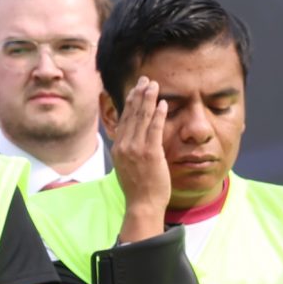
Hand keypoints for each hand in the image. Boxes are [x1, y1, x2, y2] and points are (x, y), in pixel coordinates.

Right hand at [109, 77, 170, 225]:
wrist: (142, 204)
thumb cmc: (139, 187)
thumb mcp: (128, 166)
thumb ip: (129, 151)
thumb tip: (132, 140)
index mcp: (118, 148)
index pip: (124, 119)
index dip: (130, 102)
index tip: (135, 89)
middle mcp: (124, 145)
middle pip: (131, 114)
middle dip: (138, 95)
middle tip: (145, 80)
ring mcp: (136, 149)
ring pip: (142, 118)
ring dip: (148, 99)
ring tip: (154, 85)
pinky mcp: (150, 153)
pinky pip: (154, 130)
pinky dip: (158, 115)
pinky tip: (163, 104)